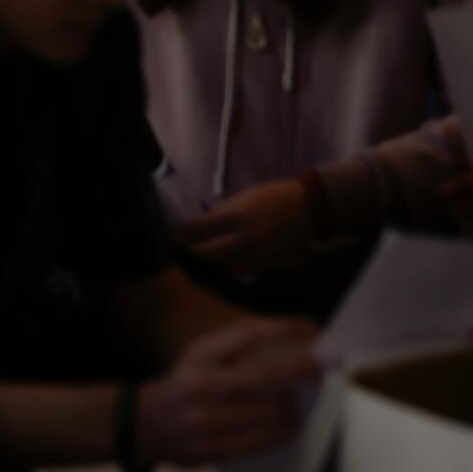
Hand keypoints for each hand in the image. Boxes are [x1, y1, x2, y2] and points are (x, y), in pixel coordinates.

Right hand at [136, 318, 318, 466]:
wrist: (145, 425)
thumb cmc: (186, 384)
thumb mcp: (202, 354)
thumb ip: (241, 347)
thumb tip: (297, 344)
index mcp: (198, 356)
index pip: (246, 335)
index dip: (283, 330)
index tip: (312, 331)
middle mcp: (200, 386)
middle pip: (265, 375)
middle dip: (301, 371)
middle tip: (322, 369)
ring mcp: (206, 421)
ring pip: (271, 412)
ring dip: (295, 407)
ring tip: (297, 403)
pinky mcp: (214, 450)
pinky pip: (264, 441)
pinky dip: (284, 432)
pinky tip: (289, 425)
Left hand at [172, 179, 313, 274]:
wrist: (311, 208)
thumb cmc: (272, 198)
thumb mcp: (242, 200)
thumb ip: (219, 217)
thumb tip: (193, 230)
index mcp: (235, 216)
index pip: (196, 230)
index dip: (175, 238)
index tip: (161, 240)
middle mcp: (244, 238)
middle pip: (205, 256)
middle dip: (186, 259)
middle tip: (169, 260)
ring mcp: (256, 255)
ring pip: (220, 270)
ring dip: (202, 270)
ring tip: (185, 269)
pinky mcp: (266, 267)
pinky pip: (238, 273)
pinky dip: (222, 273)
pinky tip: (211, 274)